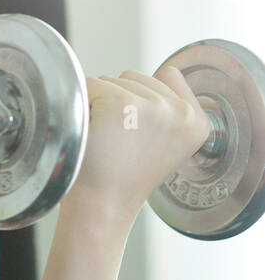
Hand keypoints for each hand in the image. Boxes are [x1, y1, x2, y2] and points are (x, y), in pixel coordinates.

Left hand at [64, 65, 212, 221]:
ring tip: (106, 139)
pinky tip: (93, 134)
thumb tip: (157, 74)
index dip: (143, 98)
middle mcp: (181, 112)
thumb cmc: (123, 175)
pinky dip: (83, 106)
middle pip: (136, 76)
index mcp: (197, 122)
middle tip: (118, 141)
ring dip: (100, 103)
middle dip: (119, 101)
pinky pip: (90, 85)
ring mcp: (151, 106)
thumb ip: (167, 108)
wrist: (102, 205)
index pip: (168, 75)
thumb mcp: (165, 143)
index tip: (136, 132)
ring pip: (112, 79)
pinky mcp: (120, 104)